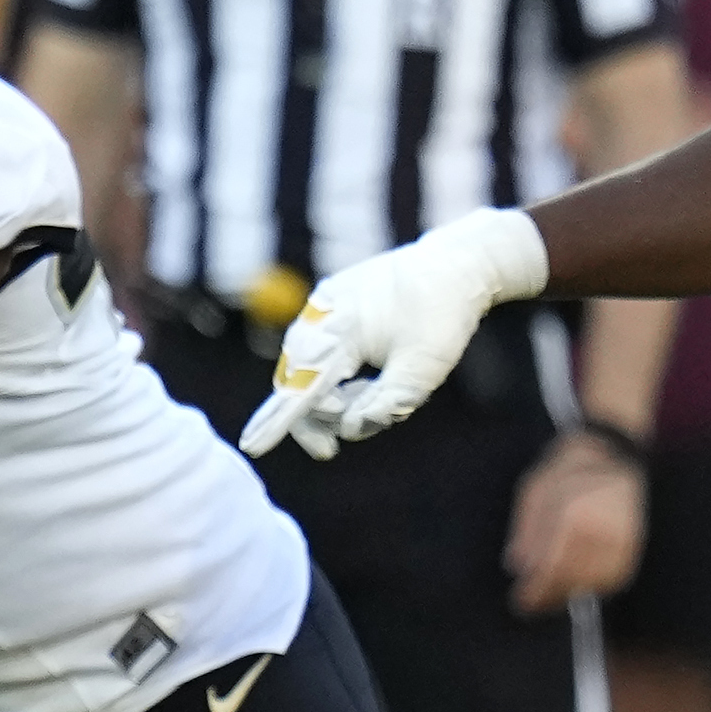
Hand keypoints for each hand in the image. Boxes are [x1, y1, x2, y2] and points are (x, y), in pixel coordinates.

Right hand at [242, 208, 549, 459]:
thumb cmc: (444, 316)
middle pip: (296, 380)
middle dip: (314, 417)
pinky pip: (312, 351)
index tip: (254, 446)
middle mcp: (323, 313)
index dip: (280, 420)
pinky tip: (359, 379)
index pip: (306, 385)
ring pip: (301, 367)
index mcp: (345, 327)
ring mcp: (321, 306)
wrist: (456, 265)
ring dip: (325, 396)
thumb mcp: (424, 370)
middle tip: (331, 447)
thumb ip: (384, 405)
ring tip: (364, 397)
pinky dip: (328, 376)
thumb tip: (347, 428)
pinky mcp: (328, 304)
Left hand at [505, 433, 645, 612]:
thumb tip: (517, 565)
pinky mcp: (633, 546)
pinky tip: (575, 585)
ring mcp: (622, 539)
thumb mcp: (533, 492)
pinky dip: (592, 586)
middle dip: (547, 597)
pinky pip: (612, 577)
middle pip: (571, 579)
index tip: (519, 602)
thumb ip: (525, 529)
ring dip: (568, 593)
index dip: (534, 590)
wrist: (610, 455)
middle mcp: (601, 530)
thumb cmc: (564, 473)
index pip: (551, 566)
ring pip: (592, 582)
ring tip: (549, 597)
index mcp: (573, 515)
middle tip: (529, 606)